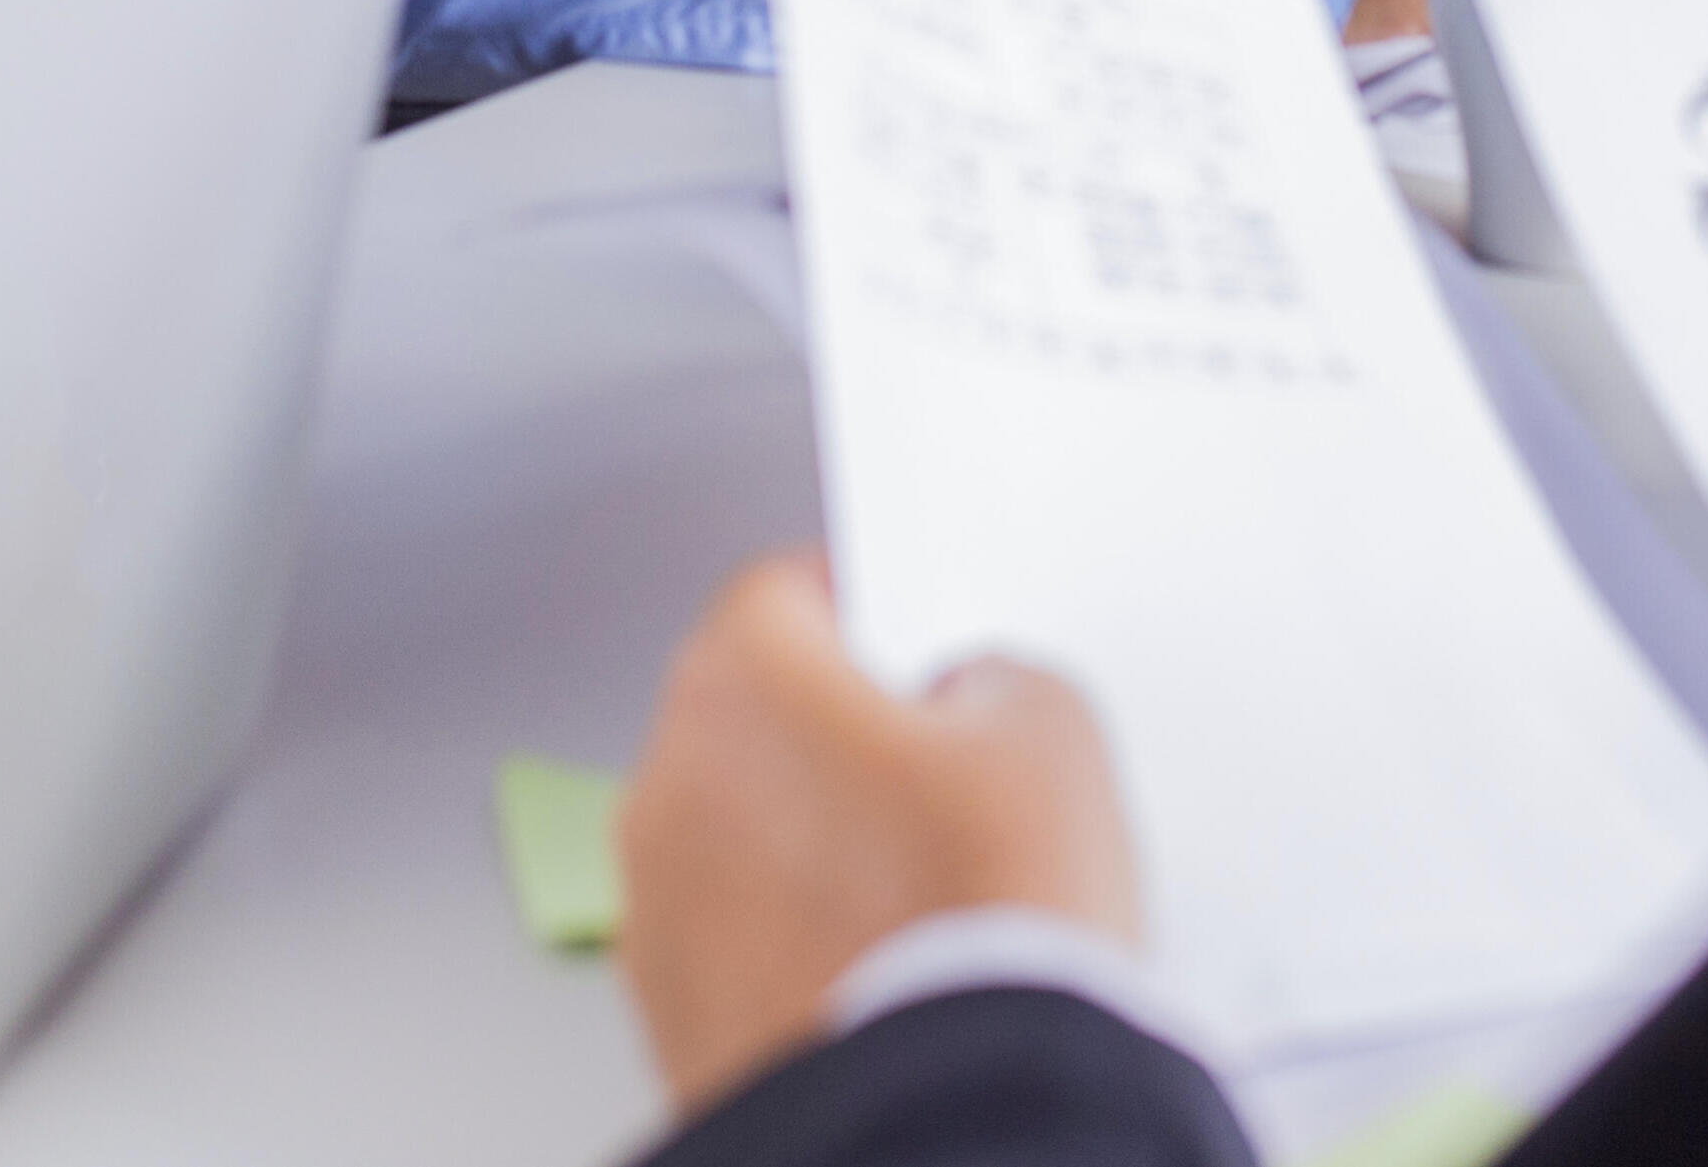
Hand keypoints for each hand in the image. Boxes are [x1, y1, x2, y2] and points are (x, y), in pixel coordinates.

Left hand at [615, 552, 1139, 1119]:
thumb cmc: (984, 924)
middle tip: (945, 791)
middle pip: (757, 721)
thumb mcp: (1051, 735)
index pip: (788, 594)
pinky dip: (795, 948)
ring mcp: (657, 911)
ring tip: (930, 902)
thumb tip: (971, 701)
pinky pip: (736, 944)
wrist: (953, 1125)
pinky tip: (888, 974)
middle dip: (839, 744)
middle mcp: (667, 783)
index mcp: (739, 678)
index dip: (871, 616)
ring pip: (741, 839)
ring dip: (814, 852)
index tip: (918, 656)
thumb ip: (994, 679)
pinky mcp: (668, 1019)